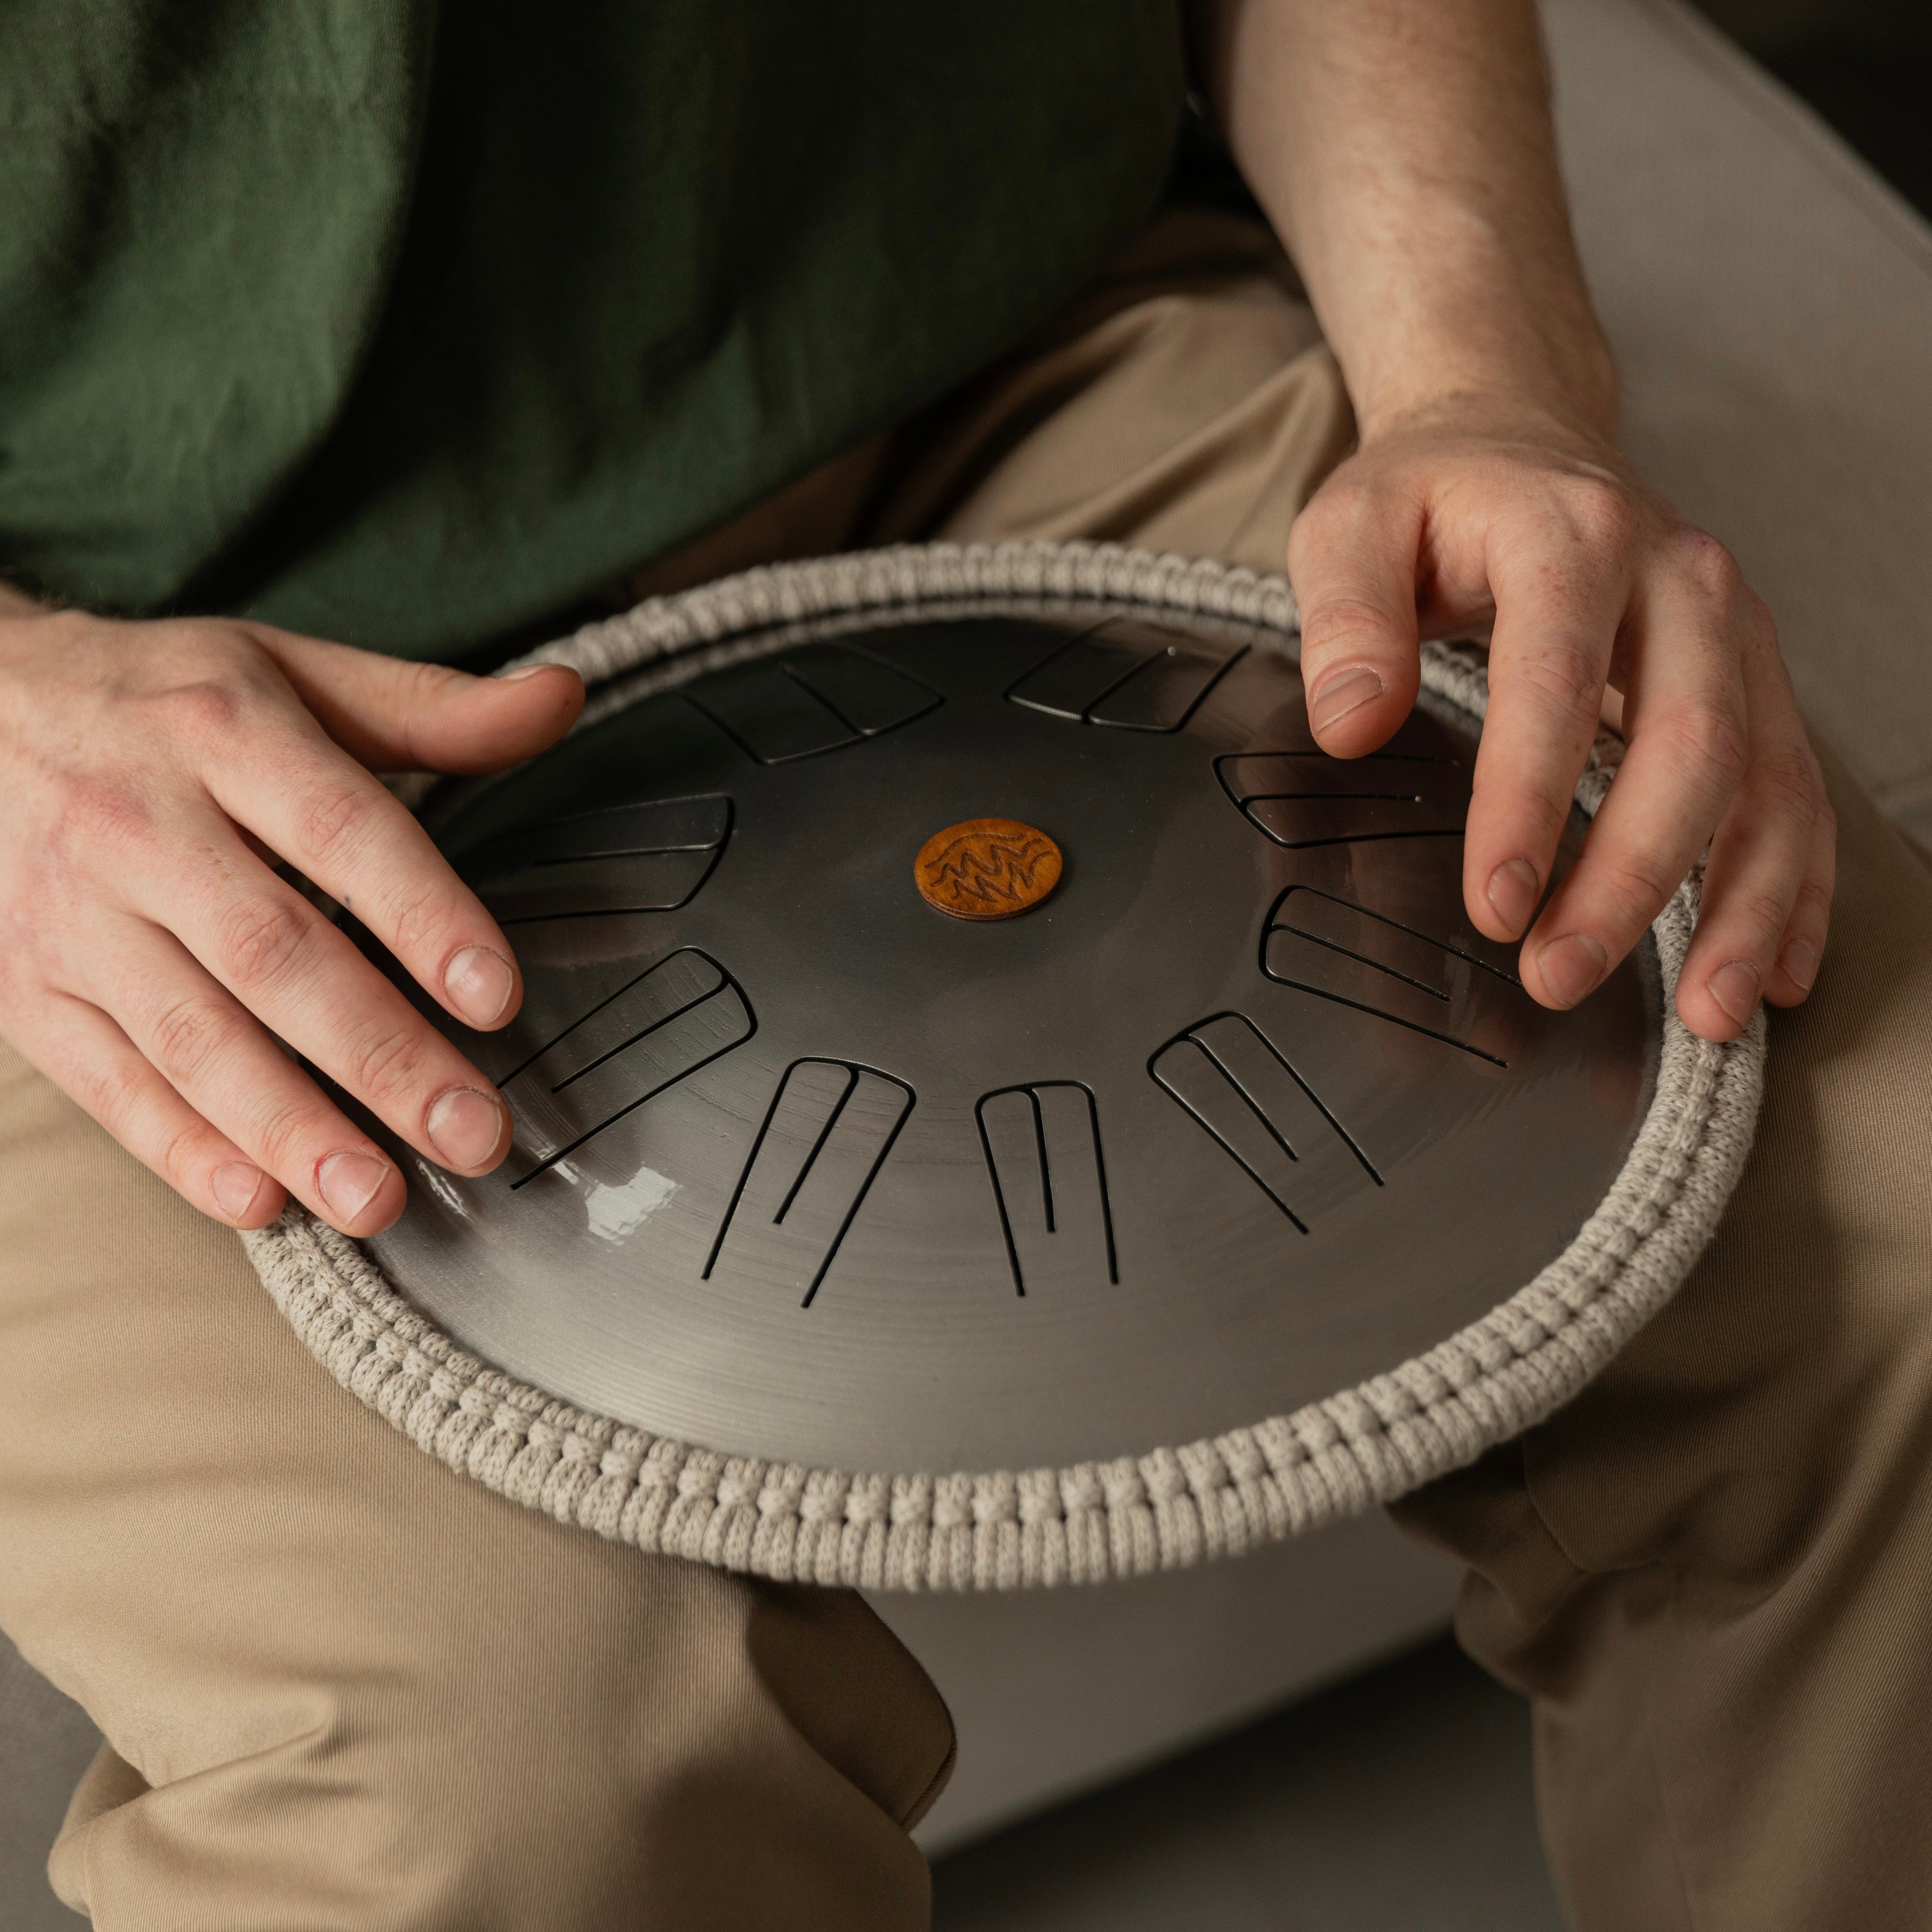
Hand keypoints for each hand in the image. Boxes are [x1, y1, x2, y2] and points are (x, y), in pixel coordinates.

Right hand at [0, 602, 582, 1233]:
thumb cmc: (166, 701)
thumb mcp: (291, 673)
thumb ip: (432, 707)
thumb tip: (565, 695)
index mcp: (223, 731)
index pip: (340, 829)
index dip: (423, 916)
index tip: (498, 997)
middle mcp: (139, 823)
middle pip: (272, 953)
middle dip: (378, 1056)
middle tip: (474, 1135)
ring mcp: (70, 913)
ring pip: (189, 1035)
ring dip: (290, 1127)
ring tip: (381, 1201)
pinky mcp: (22, 987)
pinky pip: (105, 1079)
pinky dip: (180, 1147)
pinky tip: (258, 1200)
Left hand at [1287, 397, 1833, 1042]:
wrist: (1517, 436)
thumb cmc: (1429, 497)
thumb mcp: (1351, 529)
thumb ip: (1343, 618)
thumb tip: (1351, 725)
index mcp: (1574, 536)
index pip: (1555, 683)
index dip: (1528, 803)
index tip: (1494, 904)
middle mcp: (1681, 580)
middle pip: (1689, 740)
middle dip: (1635, 876)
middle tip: (1561, 977)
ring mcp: (1735, 631)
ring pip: (1767, 777)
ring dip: (1742, 905)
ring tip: (1704, 1014)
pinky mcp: (1754, 678)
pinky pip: (1797, 787)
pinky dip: (1793, 886)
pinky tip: (1775, 972)